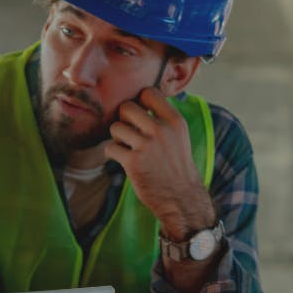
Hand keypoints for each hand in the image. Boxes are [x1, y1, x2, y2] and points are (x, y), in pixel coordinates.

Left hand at [105, 87, 214, 238]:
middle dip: (124, 119)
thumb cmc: (176, 167)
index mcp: (175, 121)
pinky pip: (110, 148)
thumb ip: (162, 119)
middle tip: (129, 132)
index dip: (139, 102)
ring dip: (117, 138)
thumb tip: (139, 100)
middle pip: (127, 107)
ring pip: (115, 127)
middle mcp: (161, 130)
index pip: (149, 93)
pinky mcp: (133, 162)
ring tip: (127, 148)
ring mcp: (146, 146)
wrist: (181, 199)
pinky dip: (113, 154)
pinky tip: (123, 160)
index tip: (139, 116)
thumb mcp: (179, 137)